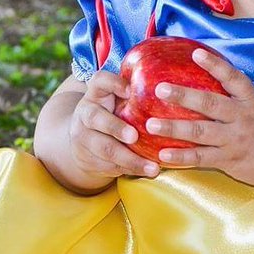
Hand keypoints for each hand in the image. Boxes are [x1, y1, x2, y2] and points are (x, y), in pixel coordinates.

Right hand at [67, 71, 160, 187]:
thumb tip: (171, 87)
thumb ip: (134, 92)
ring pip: (105, 149)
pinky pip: (109, 166)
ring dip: (129, 159)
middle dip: (116, 128)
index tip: (131, 90)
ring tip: (153, 168)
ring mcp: (84, 137)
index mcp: (95, 93)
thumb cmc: (111, 113)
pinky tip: (147, 172)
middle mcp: (86, 113)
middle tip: (134, 136)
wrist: (82, 140)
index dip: (114, 84)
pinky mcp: (88, 158)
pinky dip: (130, 170)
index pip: (100, 81)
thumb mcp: (116, 98)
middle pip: (96, 118)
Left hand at [144, 48, 253, 192]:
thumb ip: (241, 94)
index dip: (214, 65)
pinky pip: (202, 158)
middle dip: (182, 96)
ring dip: (173, 128)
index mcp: (252, 100)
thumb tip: (215, 73)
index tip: (195, 53)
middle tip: (159, 89)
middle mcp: (242, 118)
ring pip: (200, 132)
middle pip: (209, 104)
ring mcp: (235, 140)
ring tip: (150, 124)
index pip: (233, 78)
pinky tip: (162, 155)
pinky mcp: (230, 160)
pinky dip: (181, 157)